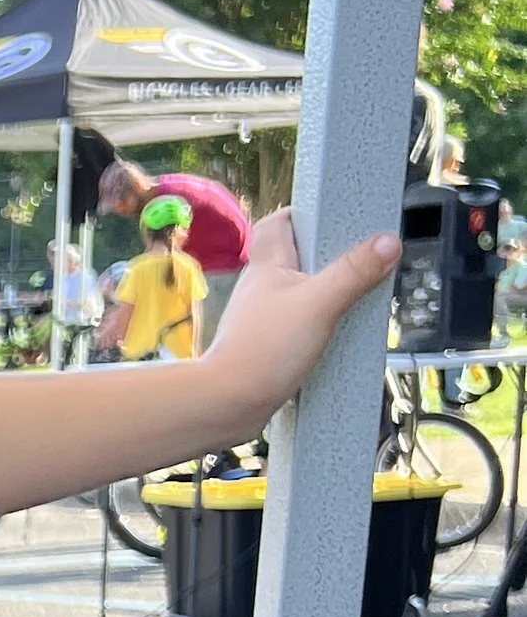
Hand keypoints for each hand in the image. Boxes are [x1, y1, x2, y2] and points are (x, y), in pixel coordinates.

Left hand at [198, 210, 401, 415]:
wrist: (229, 403)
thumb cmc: (263, 350)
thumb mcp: (319, 303)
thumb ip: (353, 272)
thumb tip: (387, 242)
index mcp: (266, 265)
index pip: (278, 222)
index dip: (302, 213)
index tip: (332, 215)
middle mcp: (259, 288)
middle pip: (293, 257)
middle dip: (324, 257)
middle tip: (355, 260)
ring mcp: (260, 317)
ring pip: (295, 294)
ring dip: (322, 294)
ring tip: (352, 299)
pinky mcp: (265, 345)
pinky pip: (295, 325)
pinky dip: (315, 325)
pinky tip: (332, 336)